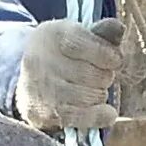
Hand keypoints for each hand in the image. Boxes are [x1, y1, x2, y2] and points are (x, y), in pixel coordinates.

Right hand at [14, 17, 126, 131]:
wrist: (27, 81)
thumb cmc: (61, 55)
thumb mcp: (77, 36)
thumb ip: (100, 33)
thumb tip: (119, 28)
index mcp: (53, 35)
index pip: (94, 48)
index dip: (110, 56)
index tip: (114, 59)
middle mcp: (44, 61)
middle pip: (98, 75)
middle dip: (104, 76)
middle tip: (95, 75)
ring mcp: (44, 90)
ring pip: (95, 96)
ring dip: (99, 94)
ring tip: (88, 90)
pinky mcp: (47, 114)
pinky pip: (87, 117)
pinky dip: (102, 116)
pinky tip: (106, 113)